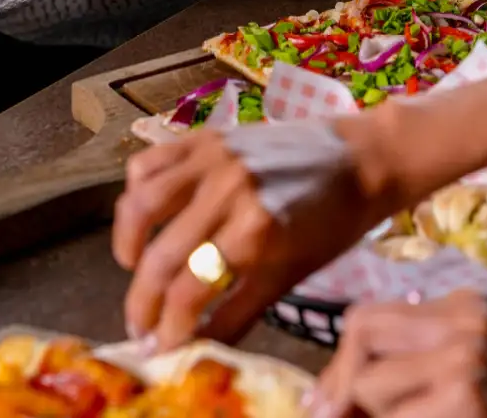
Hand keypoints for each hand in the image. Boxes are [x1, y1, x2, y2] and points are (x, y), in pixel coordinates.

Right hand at [112, 118, 400, 350]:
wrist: (360, 159)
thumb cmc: (333, 223)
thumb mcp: (289, 277)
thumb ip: (235, 315)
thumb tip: (191, 351)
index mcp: (256, 230)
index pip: (189, 291)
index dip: (168, 329)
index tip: (159, 349)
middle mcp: (229, 190)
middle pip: (161, 256)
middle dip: (142, 303)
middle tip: (140, 326)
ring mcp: (215, 157)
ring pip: (142, 202)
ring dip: (127, 243)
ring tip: (133, 268)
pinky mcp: (209, 136)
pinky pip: (152, 160)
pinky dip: (136, 189)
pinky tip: (147, 217)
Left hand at [310, 292, 486, 417]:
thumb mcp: (464, 368)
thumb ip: (406, 364)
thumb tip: (321, 400)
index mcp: (464, 306)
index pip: (366, 318)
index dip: (338, 363)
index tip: (327, 402)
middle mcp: (465, 323)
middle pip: (361, 342)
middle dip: (344, 390)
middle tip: (339, 417)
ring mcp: (466, 362)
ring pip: (367, 389)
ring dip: (374, 417)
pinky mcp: (466, 402)